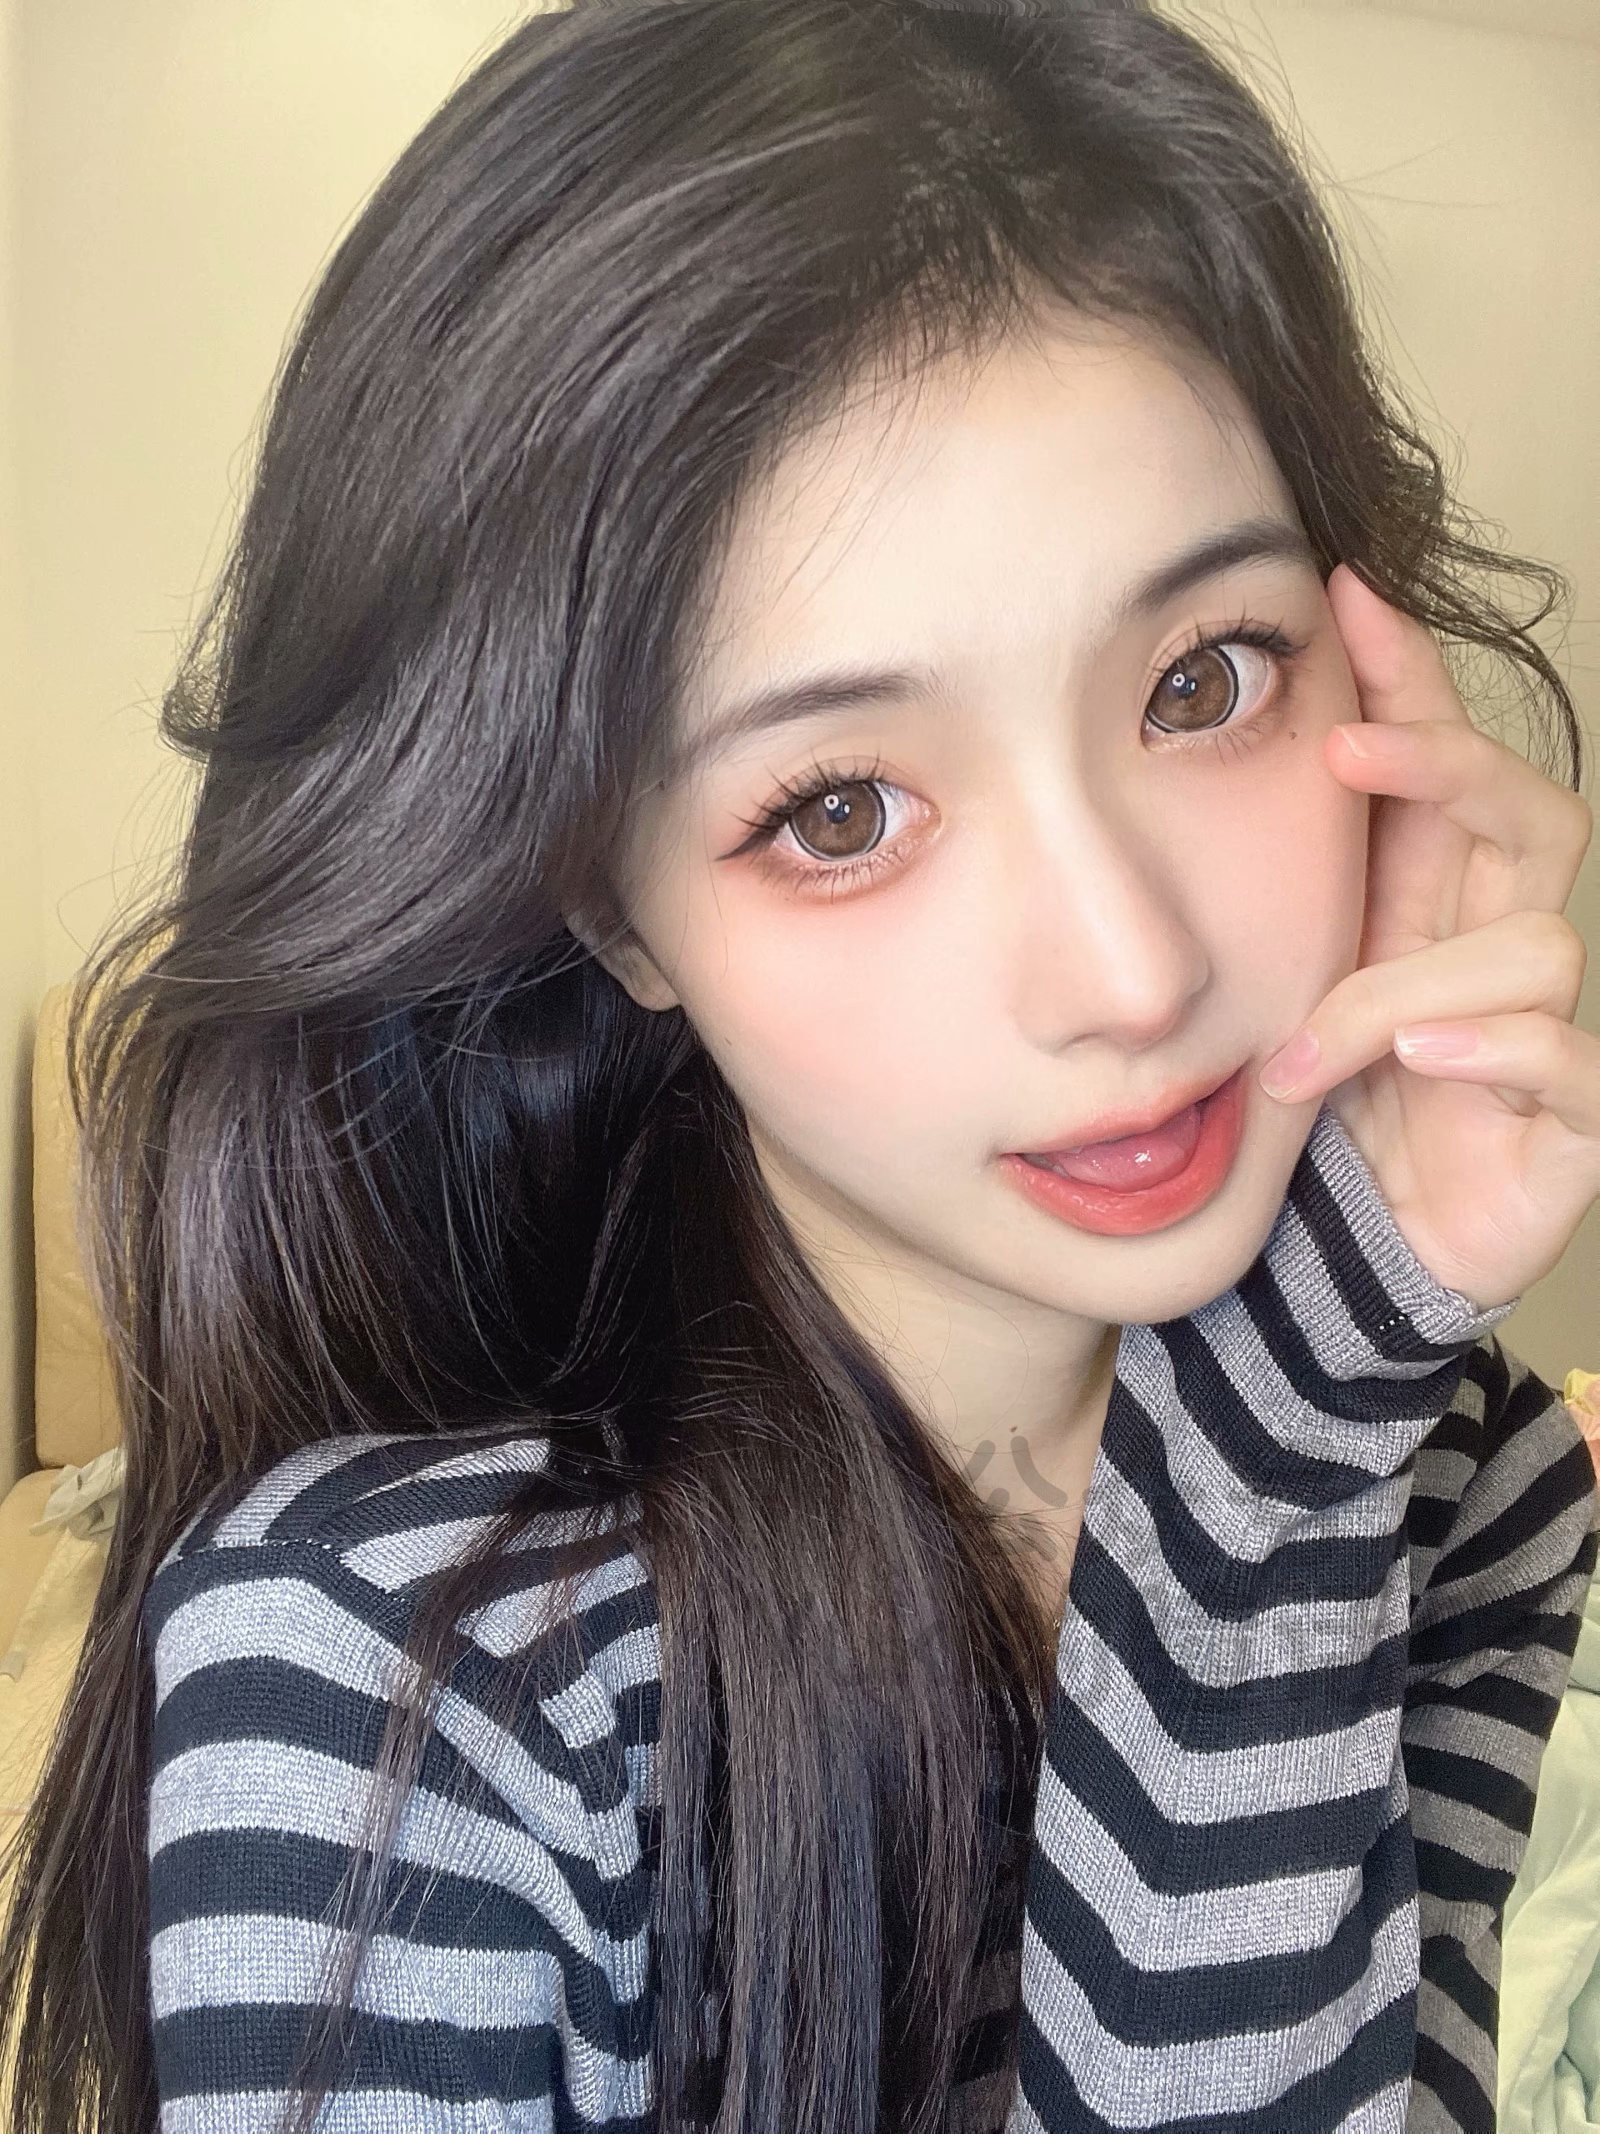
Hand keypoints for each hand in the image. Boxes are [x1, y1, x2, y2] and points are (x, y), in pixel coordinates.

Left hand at [1257, 564, 1597, 1311]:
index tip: (1342, 595)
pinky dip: (1490, 1051)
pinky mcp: (1576, 1124)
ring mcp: (1544, 1031)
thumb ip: (1271, 897)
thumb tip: (1187, 768)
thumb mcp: (1281, 987)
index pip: (1440, 766)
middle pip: (1529, 810)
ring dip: (1405, 988)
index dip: (1409, 679)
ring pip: (1534, 942)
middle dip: (1447, 761)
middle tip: (1346, 750)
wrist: (1352, 1259)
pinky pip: (1565, 1056)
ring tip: (1310, 1056)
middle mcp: (1496, 949)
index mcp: (1427, 905)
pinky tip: (1415, 1066)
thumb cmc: (1322, 1114)